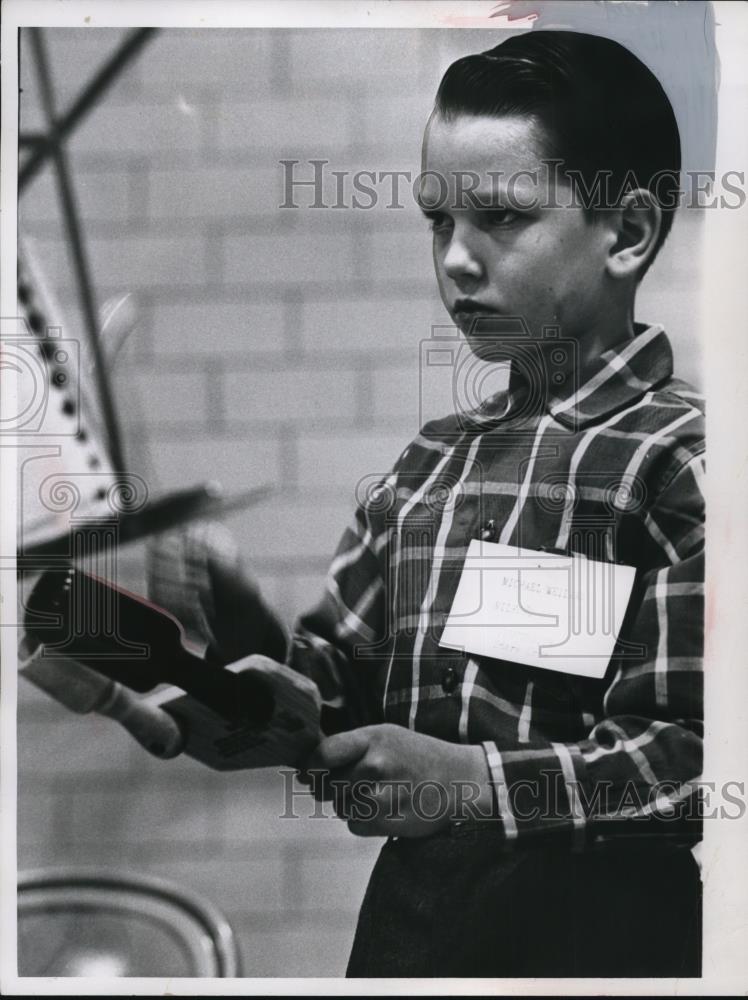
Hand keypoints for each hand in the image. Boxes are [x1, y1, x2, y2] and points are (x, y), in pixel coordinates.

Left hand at [299, 723, 493, 836]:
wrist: (459, 780)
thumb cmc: (417, 755)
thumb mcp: (386, 737)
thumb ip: (350, 748)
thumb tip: (306, 771)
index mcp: (372, 738)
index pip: (323, 754)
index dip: (309, 767)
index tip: (306, 773)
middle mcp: (374, 765)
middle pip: (327, 785)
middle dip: (332, 788)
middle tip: (354, 785)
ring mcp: (380, 795)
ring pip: (340, 807)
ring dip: (350, 805)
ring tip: (377, 795)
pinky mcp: (386, 821)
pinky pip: (354, 825)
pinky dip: (363, 821)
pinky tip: (384, 810)